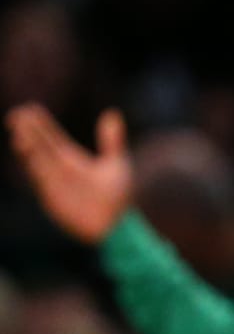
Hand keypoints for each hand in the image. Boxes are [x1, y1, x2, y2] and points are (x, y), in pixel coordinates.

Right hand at [6, 105, 133, 243]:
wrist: (116, 225)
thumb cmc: (117, 197)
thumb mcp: (116, 163)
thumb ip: (112, 140)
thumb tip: (112, 113)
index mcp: (72, 159)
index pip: (52, 137)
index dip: (40, 124)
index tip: (30, 108)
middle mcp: (59, 168)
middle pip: (40, 145)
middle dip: (28, 131)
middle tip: (16, 114)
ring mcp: (54, 182)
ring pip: (36, 160)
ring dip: (27, 146)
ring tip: (18, 130)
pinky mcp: (51, 196)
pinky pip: (40, 178)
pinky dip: (33, 165)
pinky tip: (26, 153)